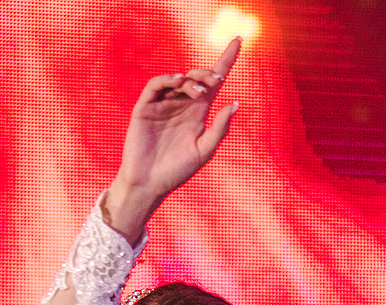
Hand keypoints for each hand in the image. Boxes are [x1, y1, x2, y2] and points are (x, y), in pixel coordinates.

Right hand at [103, 36, 241, 242]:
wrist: (149, 185)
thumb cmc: (177, 171)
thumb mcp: (204, 151)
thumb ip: (220, 128)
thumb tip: (234, 104)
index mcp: (198, 112)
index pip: (214, 81)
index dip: (227, 59)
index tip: (240, 39)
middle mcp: (181, 104)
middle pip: (197, 77)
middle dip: (207, 73)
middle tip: (215, 81)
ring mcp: (162, 105)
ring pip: (177, 79)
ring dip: (190, 79)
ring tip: (198, 92)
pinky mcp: (145, 108)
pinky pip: (155, 86)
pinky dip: (166, 79)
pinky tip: (178, 82)